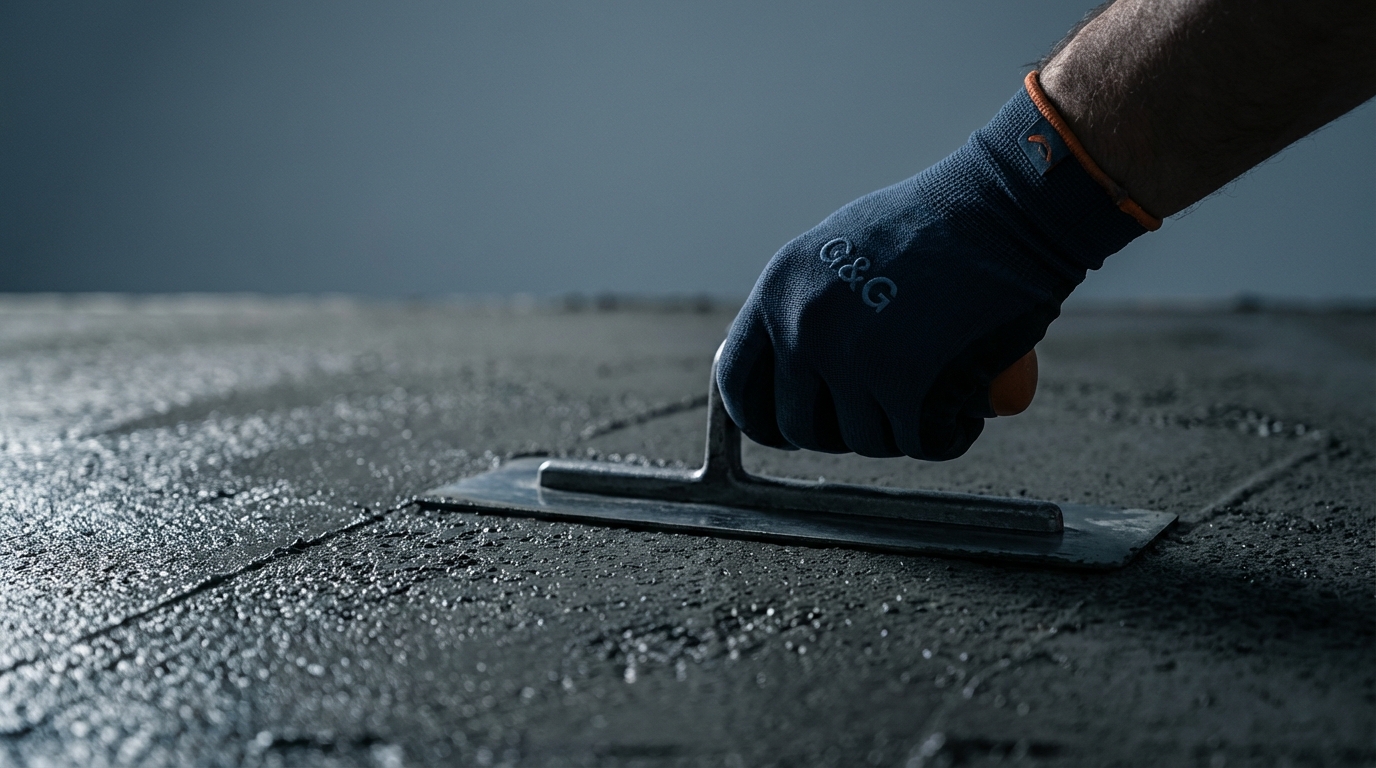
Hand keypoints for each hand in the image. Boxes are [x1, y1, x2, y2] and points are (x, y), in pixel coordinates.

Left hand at [717, 74, 1151, 460]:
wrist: (1005, 205)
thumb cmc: (937, 222)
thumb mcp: (840, 250)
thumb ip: (807, 304)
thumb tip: (790, 359)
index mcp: (779, 290)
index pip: (736, 382)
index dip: (762, 416)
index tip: (789, 426)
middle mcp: (801, 326)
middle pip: (797, 426)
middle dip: (840, 433)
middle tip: (880, 416)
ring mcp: (848, 357)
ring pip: (861, 440)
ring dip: (898, 436)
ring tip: (931, 403)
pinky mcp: (903, 381)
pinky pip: (915, 442)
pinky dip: (943, 440)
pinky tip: (961, 419)